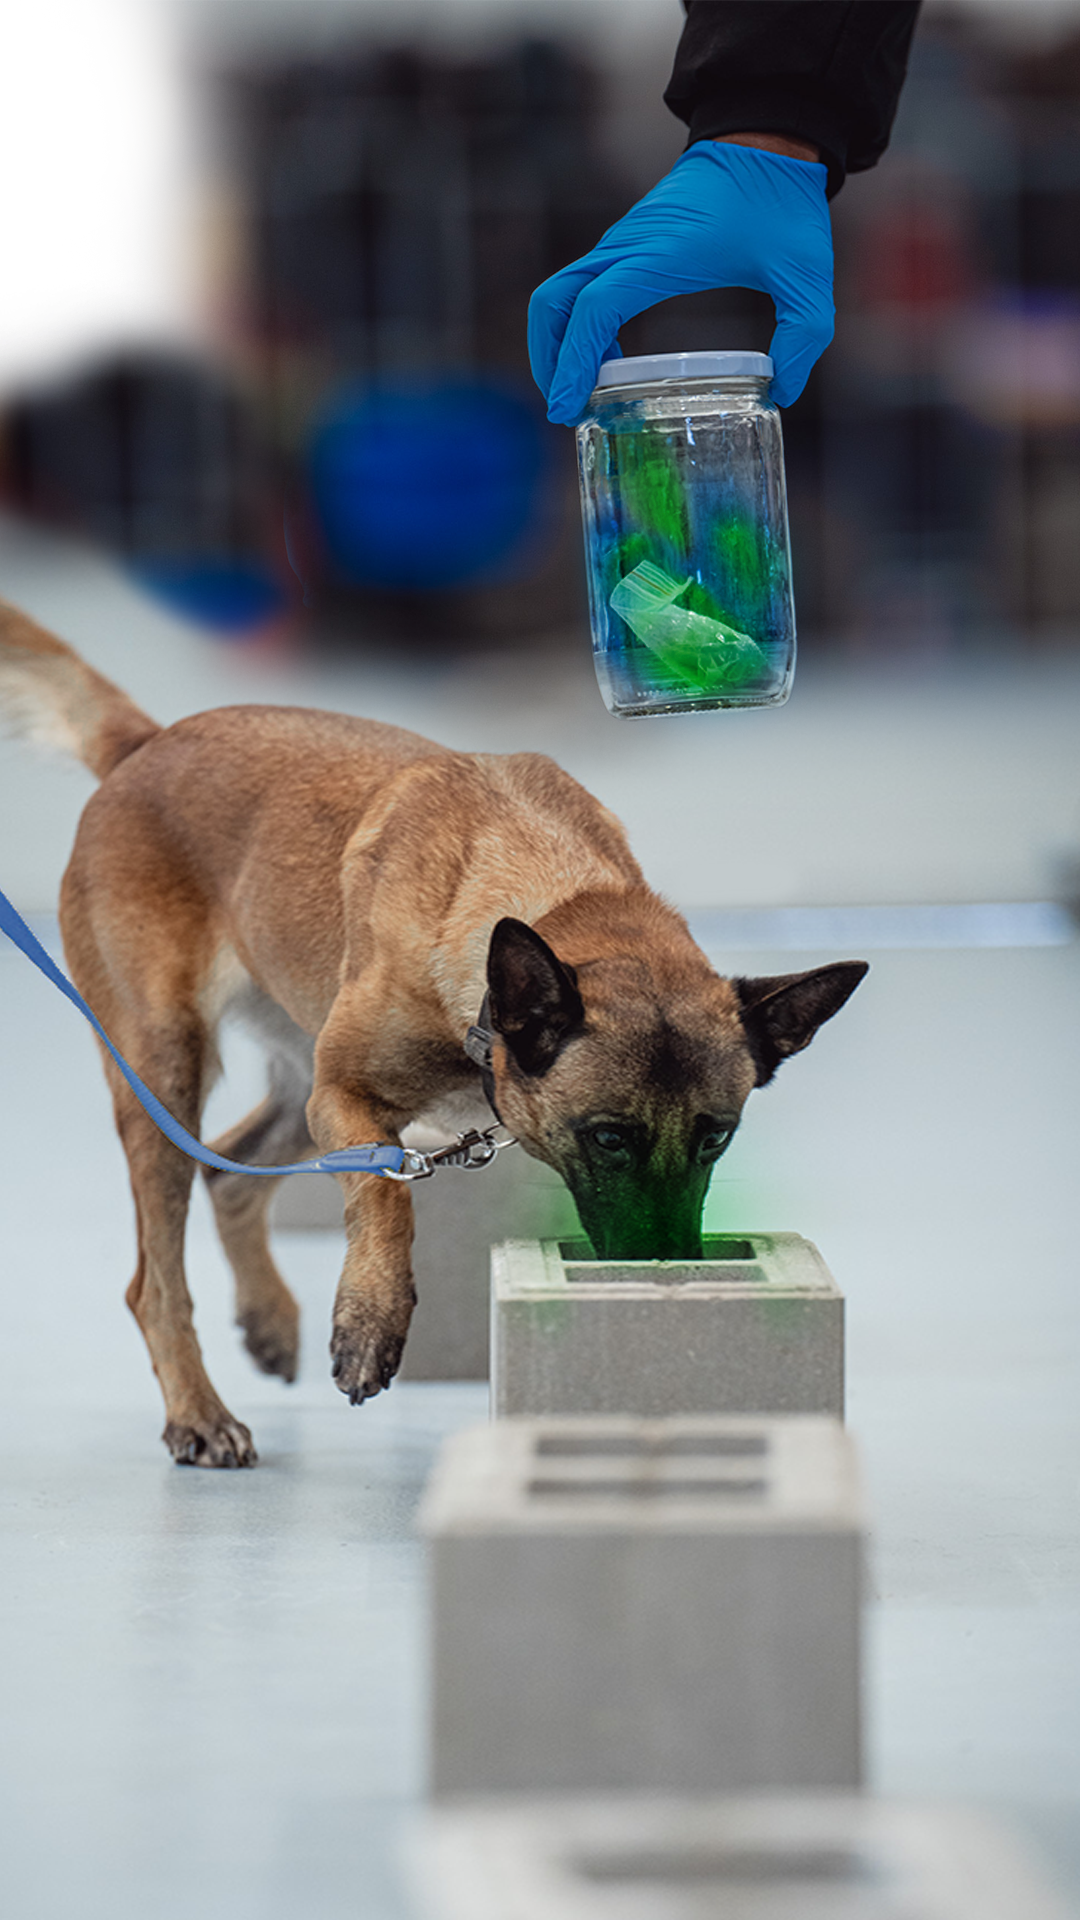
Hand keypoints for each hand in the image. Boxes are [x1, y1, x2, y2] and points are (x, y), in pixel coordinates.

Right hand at [528, 139, 833, 424]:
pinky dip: (578, 327)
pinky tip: (609, 361)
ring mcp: (620, 243)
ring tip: (583, 395)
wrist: (764, 139)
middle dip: (549, 361)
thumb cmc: (782, 202)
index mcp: (659, 254)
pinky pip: (581, 288)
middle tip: (569, 410)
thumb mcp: (807, 273)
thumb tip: (781, 392)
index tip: (571, 407)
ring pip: (558, 296)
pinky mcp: (625, 244)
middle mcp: (626, 247)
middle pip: (552, 304)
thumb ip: (804, 338)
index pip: (593, 310)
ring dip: (559, 345)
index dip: (574, 363)